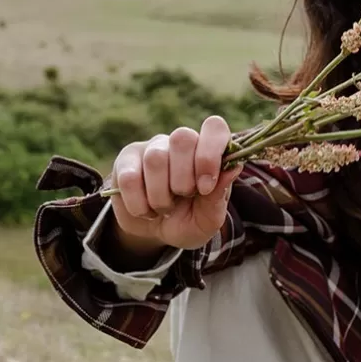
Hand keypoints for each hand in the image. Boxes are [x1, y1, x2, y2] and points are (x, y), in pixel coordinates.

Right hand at [108, 115, 242, 257]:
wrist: (153, 234)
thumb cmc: (187, 222)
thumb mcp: (207, 219)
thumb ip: (218, 197)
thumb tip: (234, 168)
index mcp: (207, 152)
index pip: (214, 127)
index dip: (210, 153)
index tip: (205, 186)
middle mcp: (181, 144)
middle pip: (182, 138)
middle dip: (183, 180)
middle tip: (182, 198)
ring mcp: (152, 148)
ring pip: (155, 158)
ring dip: (161, 196)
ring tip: (164, 209)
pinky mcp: (126, 161)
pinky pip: (129, 177)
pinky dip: (139, 204)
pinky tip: (145, 210)